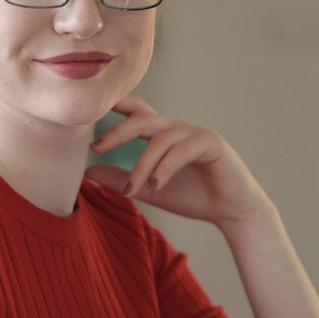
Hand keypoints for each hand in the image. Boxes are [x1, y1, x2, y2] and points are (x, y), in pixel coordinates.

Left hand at [85, 97, 269, 228]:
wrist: (232, 211)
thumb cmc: (193, 196)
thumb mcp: (148, 189)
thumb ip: (121, 179)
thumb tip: (86, 172)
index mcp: (162, 134)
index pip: (135, 111)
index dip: (114, 105)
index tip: (87, 112)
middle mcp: (177, 128)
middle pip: (142, 118)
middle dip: (117, 131)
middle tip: (97, 148)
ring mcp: (195, 133)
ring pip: (160, 139)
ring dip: (142, 165)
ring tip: (133, 189)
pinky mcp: (212, 143)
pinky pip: (182, 150)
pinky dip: (165, 167)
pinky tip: (157, 185)